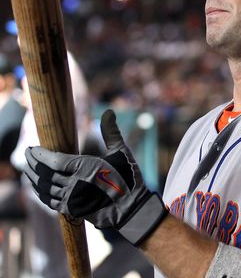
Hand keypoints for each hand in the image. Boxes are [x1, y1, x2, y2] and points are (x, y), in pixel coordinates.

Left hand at [25, 109, 166, 244]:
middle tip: (26, 154)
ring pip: (45, 189)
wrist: (131, 209)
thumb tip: (108, 111)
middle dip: (32, 164)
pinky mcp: (72, 210)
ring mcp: (72, 199)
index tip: (32, 147)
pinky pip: (49, 201)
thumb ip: (111, 131)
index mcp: (86, 167)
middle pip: (46, 174)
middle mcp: (76, 184)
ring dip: (33, 179)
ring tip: (28, 169)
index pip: (55, 160)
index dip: (40, 155)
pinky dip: (40, 193)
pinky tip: (38, 187)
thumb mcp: (121, 152)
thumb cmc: (128, 178)